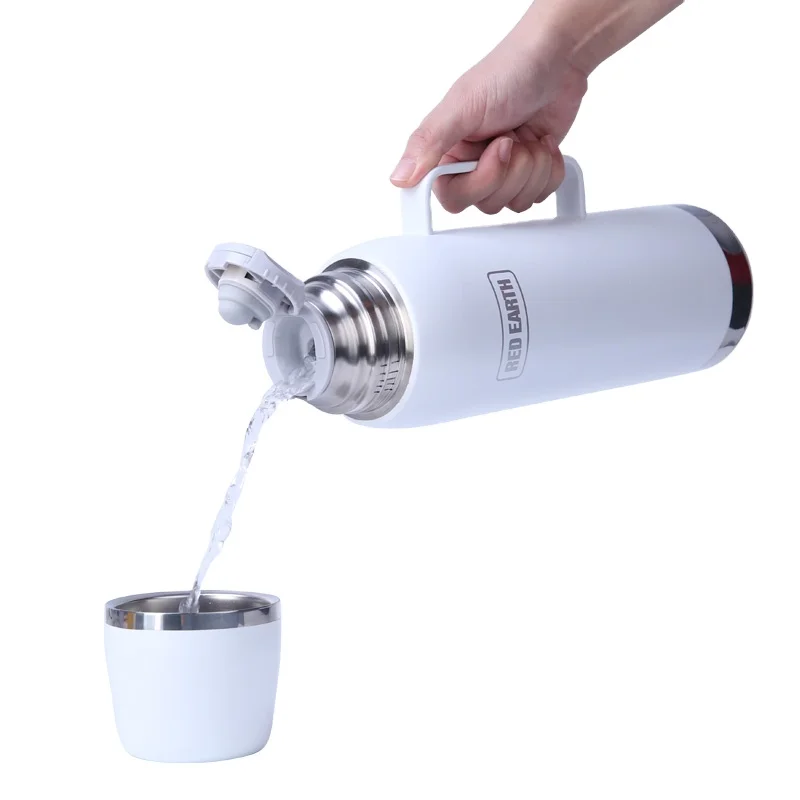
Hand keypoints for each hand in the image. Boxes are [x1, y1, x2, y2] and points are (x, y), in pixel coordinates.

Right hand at [390, 42, 586, 214]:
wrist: (558, 58)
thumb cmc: (509, 70)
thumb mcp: (462, 104)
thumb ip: (428, 142)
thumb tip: (399, 178)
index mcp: (448, 152)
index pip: (452, 198)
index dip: (478, 182)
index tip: (494, 150)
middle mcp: (473, 166)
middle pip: (487, 204)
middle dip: (509, 171)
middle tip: (511, 138)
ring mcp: (503, 171)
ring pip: (516, 203)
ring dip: (532, 169)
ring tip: (529, 137)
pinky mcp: (530, 173)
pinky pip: (539, 197)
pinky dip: (550, 171)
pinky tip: (544, 143)